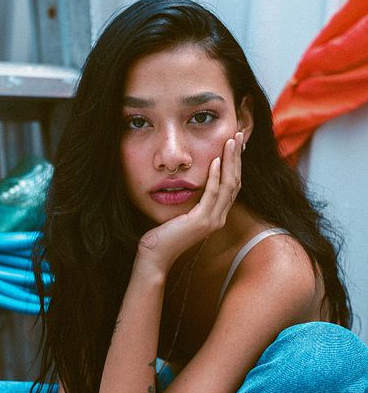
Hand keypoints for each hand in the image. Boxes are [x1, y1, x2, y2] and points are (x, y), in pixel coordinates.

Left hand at [137, 132, 242, 273]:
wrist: (155, 256)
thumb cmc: (163, 235)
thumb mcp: (181, 213)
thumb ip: (191, 200)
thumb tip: (191, 180)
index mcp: (216, 216)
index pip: (232, 185)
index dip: (236, 164)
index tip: (235, 144)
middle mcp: (219, 218)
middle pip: (235, 182)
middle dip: (237, 157)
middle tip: (238, 136)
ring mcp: (212, 221)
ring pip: (228, 185)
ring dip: (230, 161)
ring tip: (230, 141)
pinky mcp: (201, 221)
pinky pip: (212, 194)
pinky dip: (215, 176)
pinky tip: (215, 160)